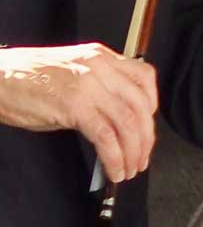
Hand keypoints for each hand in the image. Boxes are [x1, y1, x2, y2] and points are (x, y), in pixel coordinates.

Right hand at [0, 44, 158, 181]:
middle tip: (142, 157)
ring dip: (133, 151)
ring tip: (130, 169)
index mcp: (101, 57)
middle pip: (140, 105)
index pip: (144, 77)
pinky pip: (106, 136)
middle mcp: (100, 68)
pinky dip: (115, 157)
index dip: (151, 106)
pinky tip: (114, 169)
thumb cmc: (26, 79)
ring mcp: (88, 86)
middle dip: (145, 137)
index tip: (147, 126)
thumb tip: (117, 119)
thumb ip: (98, 87)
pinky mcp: (74, 107)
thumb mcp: (71, 73)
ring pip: (127, 123)